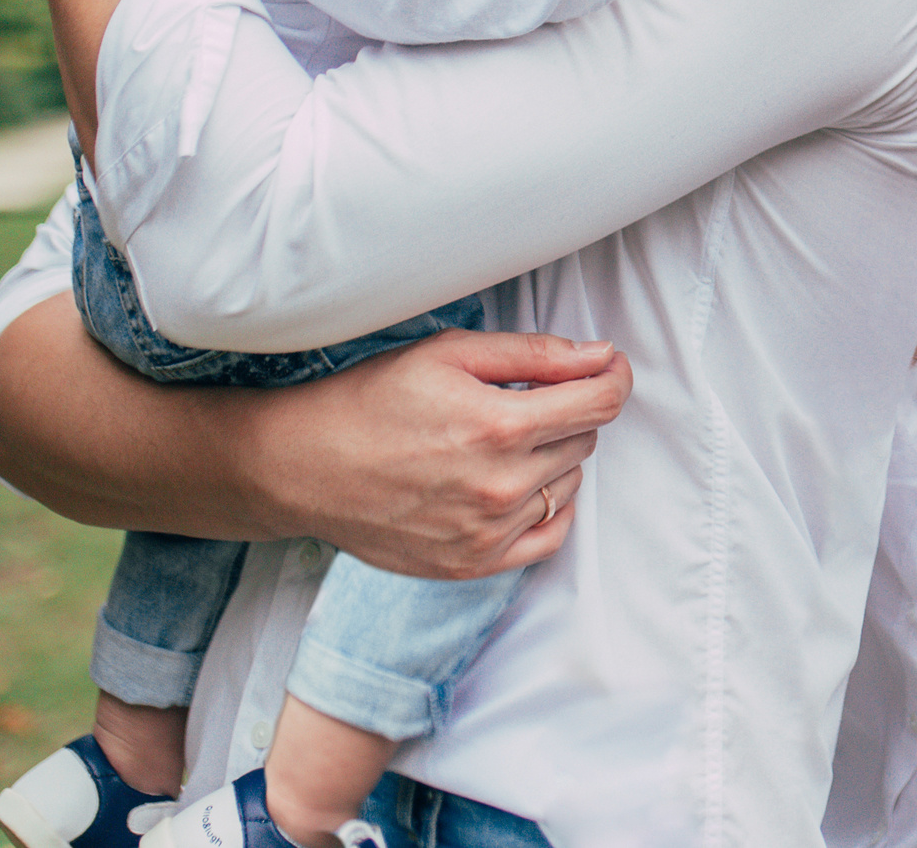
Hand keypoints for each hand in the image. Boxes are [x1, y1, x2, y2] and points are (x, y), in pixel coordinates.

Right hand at [240, 330, 630, 579]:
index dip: (613, 376)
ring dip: (554, 456)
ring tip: (500, 440)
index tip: (607, 366)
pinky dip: (548, 506)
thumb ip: (535, 355)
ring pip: (568, 483)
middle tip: (522, 398)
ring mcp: (488, 532)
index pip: (600, 403)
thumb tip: (600, 356)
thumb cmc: (371, 400)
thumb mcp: (450, 353)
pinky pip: (550, 535)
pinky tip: (516, 483)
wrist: (304, 467)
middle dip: (568, 411)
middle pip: (585, 439)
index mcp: (499, 426)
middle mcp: (501, 486)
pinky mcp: (474, 563)